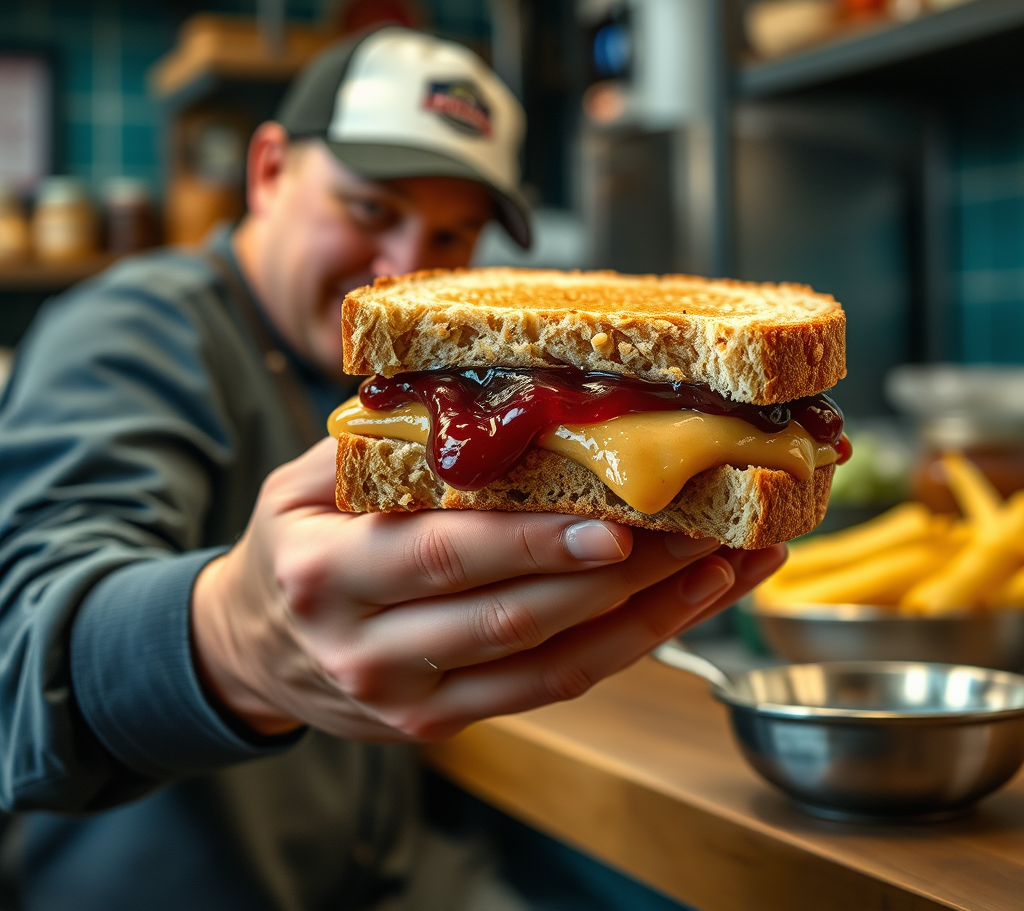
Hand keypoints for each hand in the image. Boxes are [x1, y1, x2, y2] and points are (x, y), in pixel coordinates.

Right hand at [191, 438, 784, 742]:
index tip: (621, 516)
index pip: (448, 554)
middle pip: (517, 615)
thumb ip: (382, 450)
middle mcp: (370, 650)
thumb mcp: (299, 485)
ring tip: (726, 566)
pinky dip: (623, 649)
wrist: (245, 649)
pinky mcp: (445, 725)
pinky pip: (549, 688)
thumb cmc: (286, 548)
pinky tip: (679, 608)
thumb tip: (475, 397)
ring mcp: (411, 702)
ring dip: (650, 618)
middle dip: (624, 574)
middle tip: (707, 528)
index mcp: (327, 574)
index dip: (537, 543)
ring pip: (552, 664)